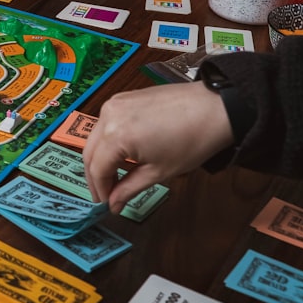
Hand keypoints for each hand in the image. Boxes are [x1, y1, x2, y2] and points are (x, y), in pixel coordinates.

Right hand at [83, 82, 234, 212]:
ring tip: (113, 177)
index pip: (97, 169)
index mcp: (116, 136)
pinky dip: (107, 141)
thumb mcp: (159, 172)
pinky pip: (105, 123)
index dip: (100, 189)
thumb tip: (114, 204)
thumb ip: (130, 188)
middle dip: (95, 176)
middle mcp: (107, 116)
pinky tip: (119, 154)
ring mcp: (113, 104)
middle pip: (89, 152)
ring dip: (100, 158)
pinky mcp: (121, 98)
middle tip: (105, 195)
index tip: (107, 204)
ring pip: (95, 137)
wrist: (213, 108)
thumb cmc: (191, 140)